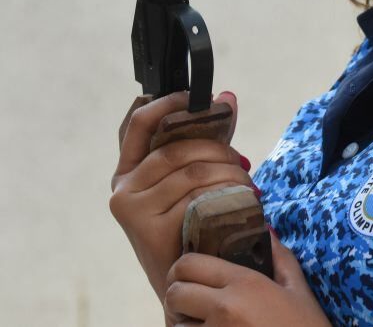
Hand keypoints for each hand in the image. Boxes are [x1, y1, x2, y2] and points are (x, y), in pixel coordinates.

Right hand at [110, 90, 254, 301]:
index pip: (139, 123)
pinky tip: (238, 203)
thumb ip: (208, 137)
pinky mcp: (150, 230)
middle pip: (177, 148)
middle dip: (218, 148)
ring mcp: (133, 209)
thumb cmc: (191, 222)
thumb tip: (226, 96)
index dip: (168, 103)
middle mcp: (122, 188)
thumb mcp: (194, 177)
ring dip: (229, 173)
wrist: (186, 279)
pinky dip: (224, 197)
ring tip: (246, 184)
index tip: (201, 97)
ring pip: (192, 172)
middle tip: (241, 160)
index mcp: (128, 170)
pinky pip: (196, 199)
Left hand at [164, 232, 331, 325]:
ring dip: (183, 323)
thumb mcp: (299, 292)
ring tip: (203, 324)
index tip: (194, 275)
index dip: (184, 268)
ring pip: (175, 325)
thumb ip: (281, 258)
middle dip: (178, 296)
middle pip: (174, 292)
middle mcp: (223, 308)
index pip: (189, 263)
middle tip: (193, 302)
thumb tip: (266, 230)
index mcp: (244, 284)